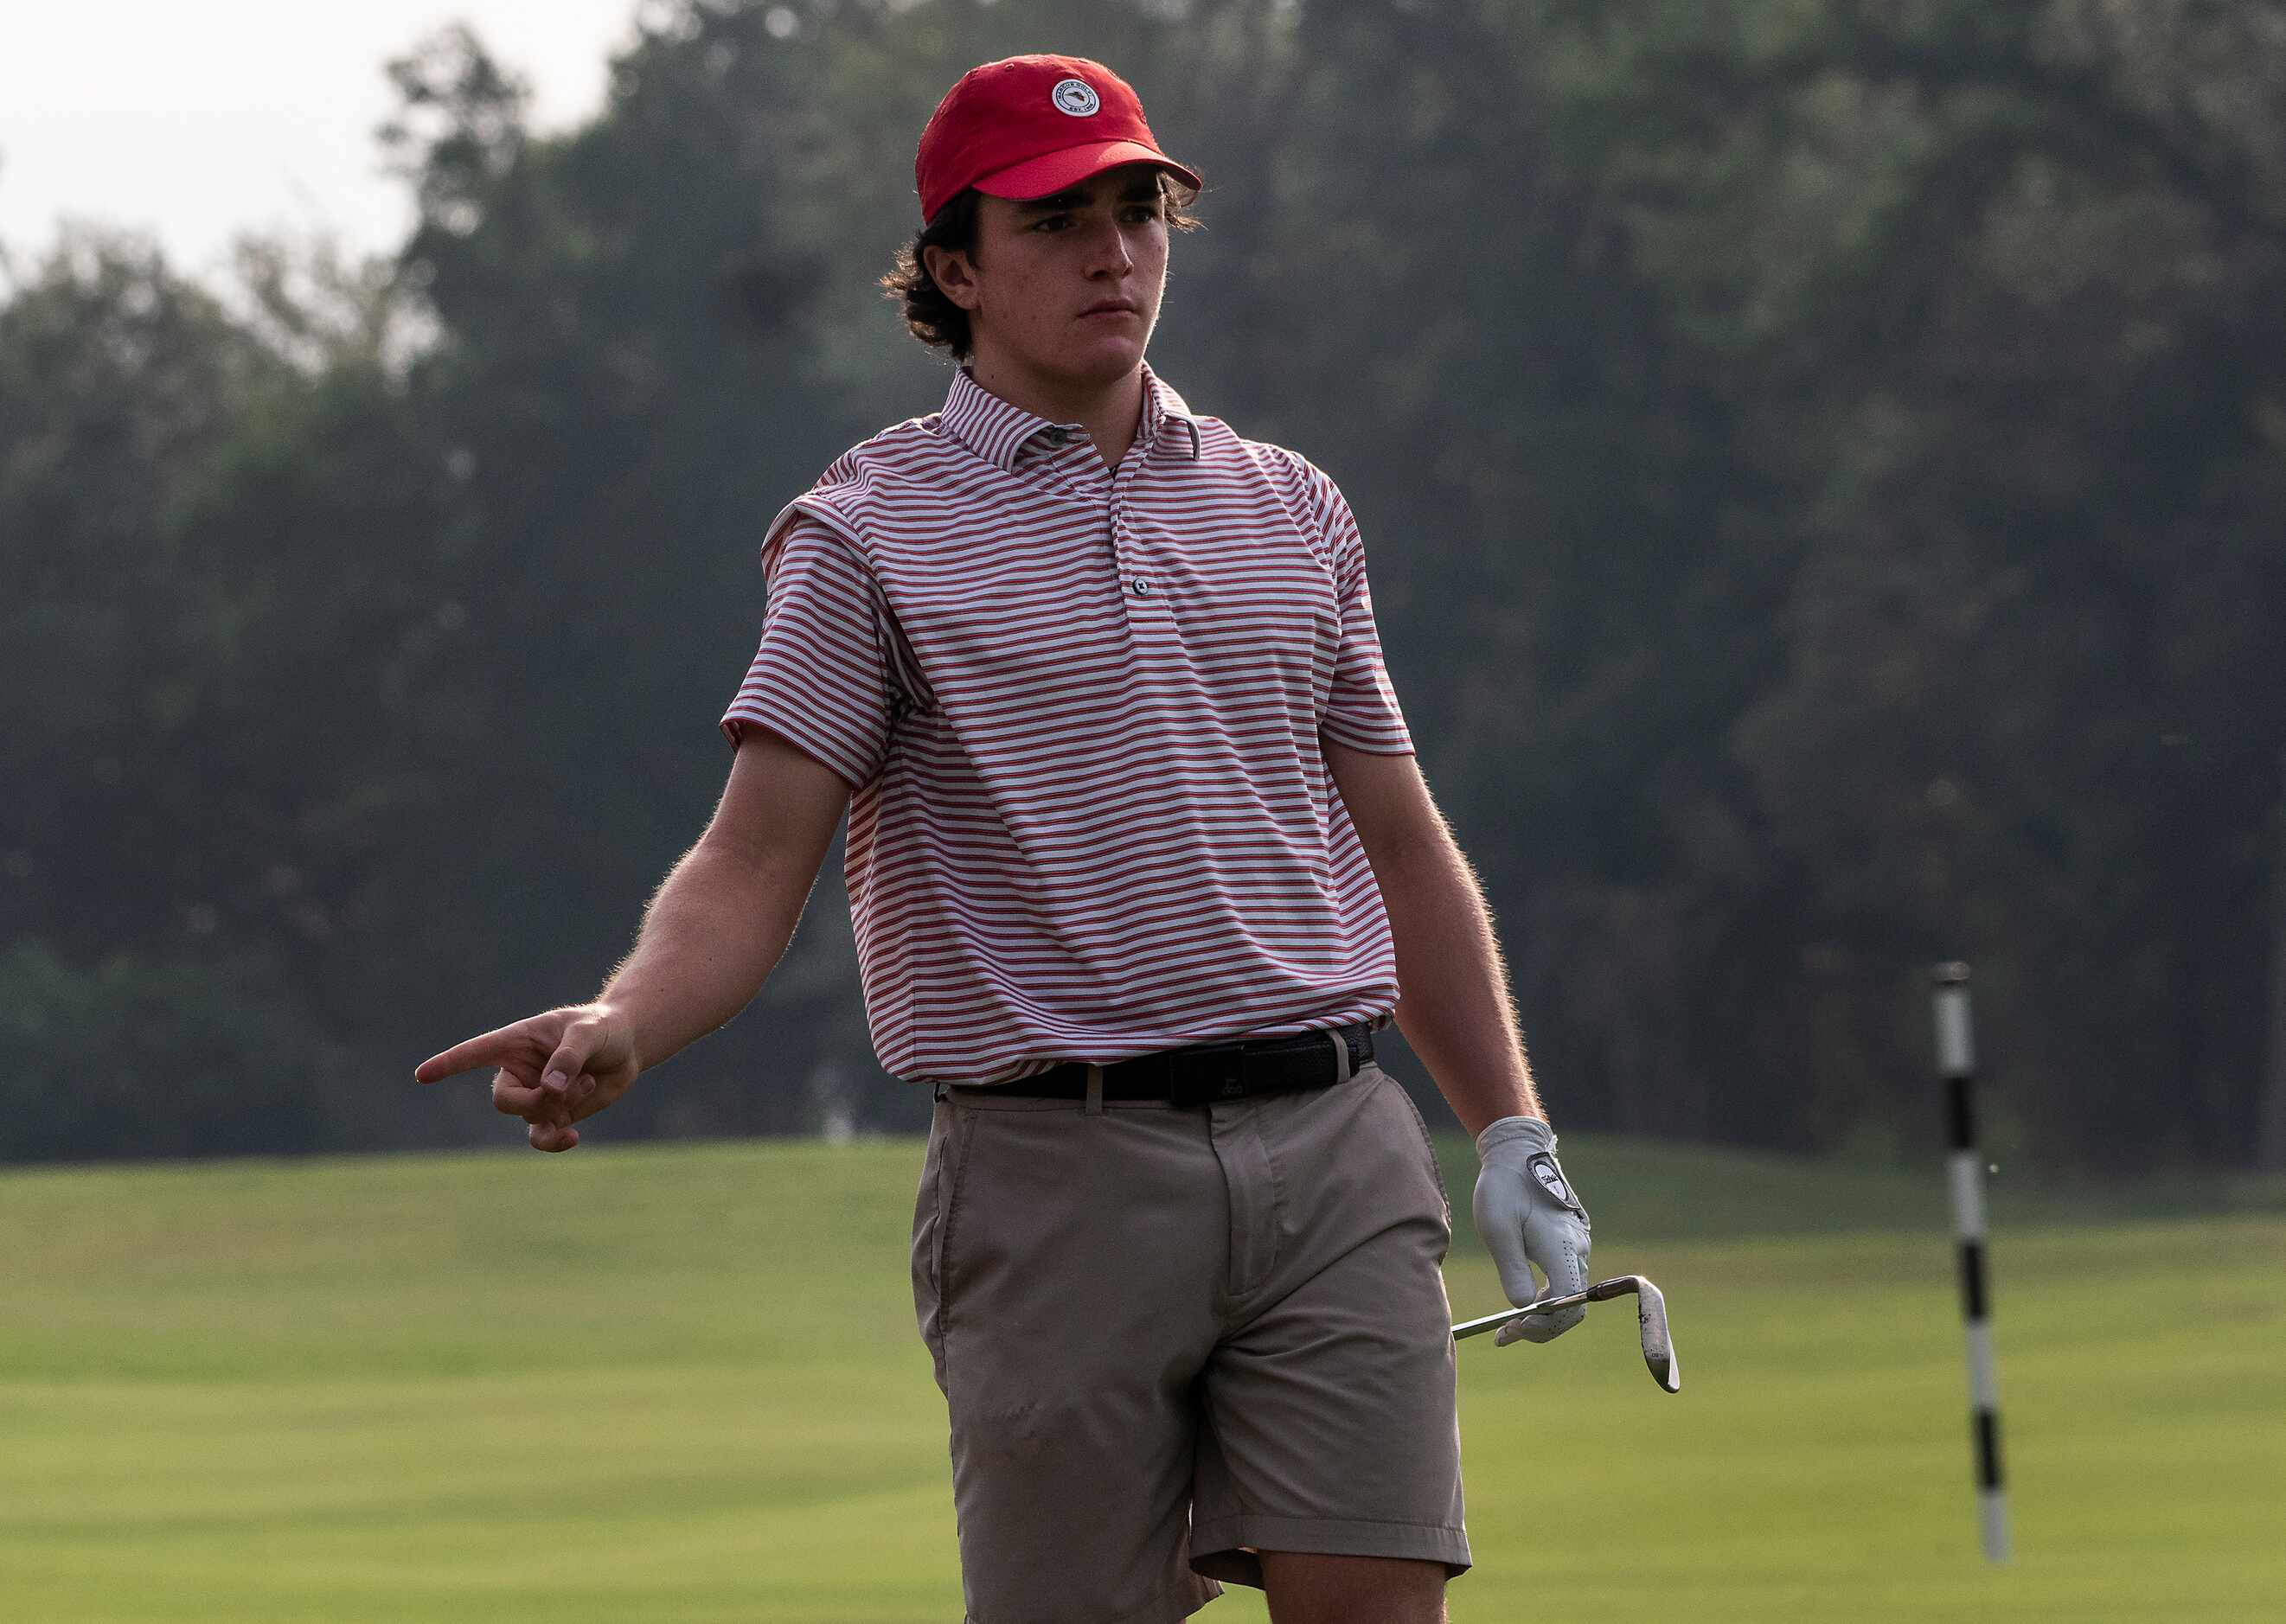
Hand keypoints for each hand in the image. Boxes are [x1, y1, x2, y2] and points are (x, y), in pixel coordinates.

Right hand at [414, 1003, 640, 1151]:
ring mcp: (534, 1094)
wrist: (626, 1047)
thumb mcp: (589, 1033)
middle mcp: (519, 1070)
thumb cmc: (603, 1028)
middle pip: (504, 1100)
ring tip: (588, 1081)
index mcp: (517, 1041)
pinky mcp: (553, 1114)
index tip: (422, 1075)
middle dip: (536, 1100)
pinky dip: (555, 1141)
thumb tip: (550, 1088)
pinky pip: (541, 1137)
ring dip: (561, 1105)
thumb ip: (568, 1056)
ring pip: (529, 1116)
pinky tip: (573, 1138)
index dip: (449, 1064)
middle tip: (572, 1083)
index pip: (475, 1053)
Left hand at [1471, 1115, 1591, 1344]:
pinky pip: (1566, 1281)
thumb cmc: (1504, 1188)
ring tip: (1508, 1325)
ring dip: (1543, 1315)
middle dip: (1542, 1327)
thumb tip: (1521, 1307)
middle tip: (1505, 1335)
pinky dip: (1547, 1299)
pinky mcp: (1569, 1244)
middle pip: (1572, 1307)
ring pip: (1570, 1296)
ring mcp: (1577, 1246)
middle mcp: (1578, 1250)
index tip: (1513, 1329)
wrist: (1517, 1154)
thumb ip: (1512, 1269)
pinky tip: (1522, 1302)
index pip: (1567, 1305)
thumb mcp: (1498, 1230)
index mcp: (1562, 1249)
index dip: (1544, 1326)